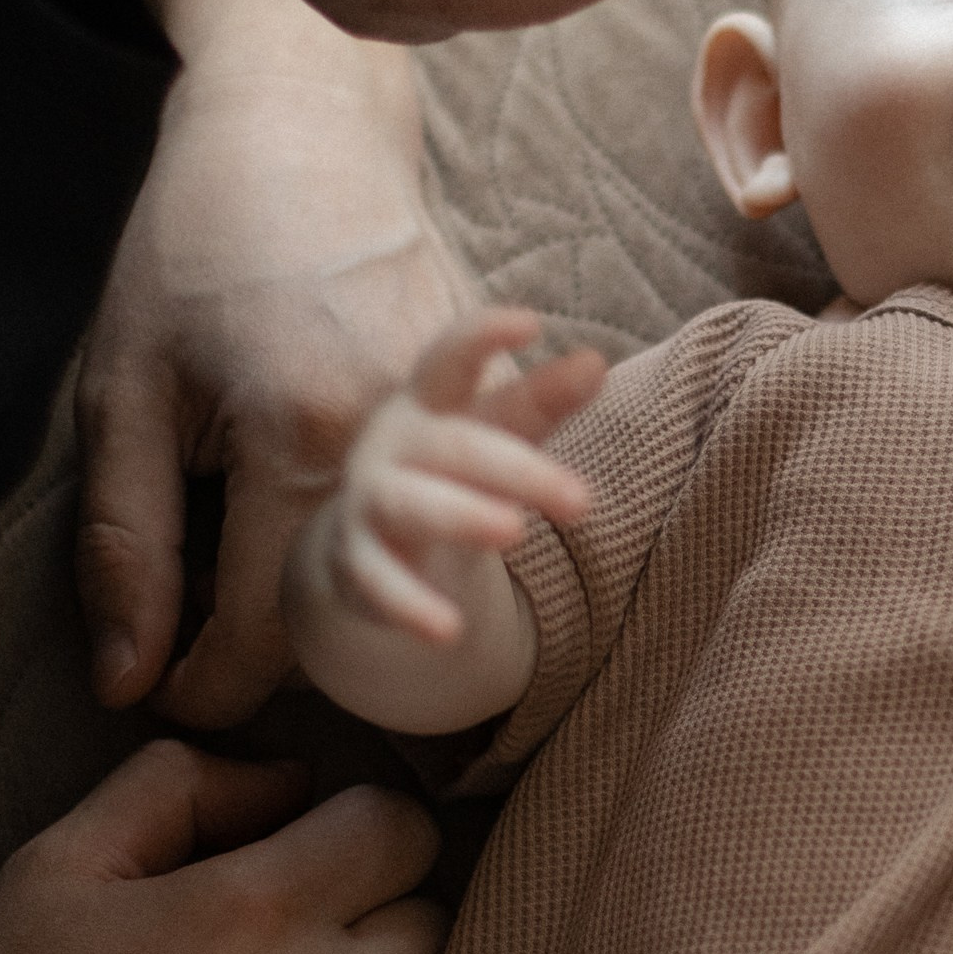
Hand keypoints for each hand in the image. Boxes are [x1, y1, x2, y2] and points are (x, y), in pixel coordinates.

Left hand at [76, 0, 480, 727]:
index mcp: (297, 442)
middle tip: (299, 689)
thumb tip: (128, 677)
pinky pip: (496, 430)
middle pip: (381, 582)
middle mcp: (391, 424)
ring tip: (483, 608)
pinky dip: (509, 456)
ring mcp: (448, 385)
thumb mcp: (124, 396)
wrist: (292, 113)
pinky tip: (558, 444)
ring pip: (466, 508)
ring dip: (472, 559)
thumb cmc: (189, 248)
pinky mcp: (477, 353)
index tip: (177, 696)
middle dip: (343, 649)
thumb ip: (129, 543)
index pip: (267, 619)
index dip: (216, 681)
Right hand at [305, 310, 604, 646]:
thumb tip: (595, 361)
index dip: (481, 336)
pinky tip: (449, 630)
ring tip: (514, 532)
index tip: (532, 322)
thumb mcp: (493, 433)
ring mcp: (370, 504)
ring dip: (461, 516)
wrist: (363, 542)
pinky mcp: (357, 565)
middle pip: (456, 447)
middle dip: (519, 470)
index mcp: (428, 403)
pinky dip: (411, 608)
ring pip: (411, 506)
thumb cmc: (445, 470)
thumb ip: (540, 403)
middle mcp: (392, 445)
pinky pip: (380, 586)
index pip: (448, 358)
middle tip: (583, 500)